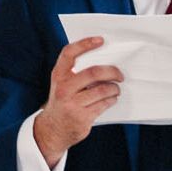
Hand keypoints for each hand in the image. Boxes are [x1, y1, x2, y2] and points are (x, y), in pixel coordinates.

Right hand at [33, 37, 122, 166]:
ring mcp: (73, 104)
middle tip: (119, 74)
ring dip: (114, 88)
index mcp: (58, 76)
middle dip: (111, 71)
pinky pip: (104, 104)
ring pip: (102, 90)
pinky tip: (112, 98)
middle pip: (93, 73)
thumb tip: (104, 59)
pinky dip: (112, 99)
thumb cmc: (62, 101)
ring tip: (116, 88)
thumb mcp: (61, 84)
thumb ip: (75, 72)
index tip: (100, 40)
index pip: (69, 53)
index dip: (85, 44)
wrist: (52, 130)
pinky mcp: (82, 118)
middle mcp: (64, 88)